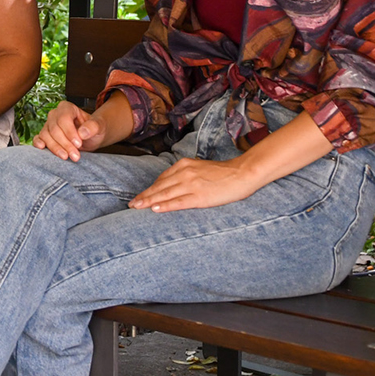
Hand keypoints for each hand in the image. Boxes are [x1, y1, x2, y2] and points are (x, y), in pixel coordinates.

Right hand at [33, 100, 108, 161]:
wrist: (90, 137)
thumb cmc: (94, 130)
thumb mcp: (99, 127)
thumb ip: (93, 127)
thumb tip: (82, 132)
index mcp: (67, 108)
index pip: (64, 118)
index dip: (70, 132)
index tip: (79, 144)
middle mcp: (55, 115)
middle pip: (55, 129)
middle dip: (65, 144)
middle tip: (76, 156)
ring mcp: (48, 125)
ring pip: (46, 135)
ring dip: (55, 148)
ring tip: (67, 157)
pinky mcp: (44, 136)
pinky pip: (38, 138)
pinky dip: (38, 143)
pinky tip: (42, 148)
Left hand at [129, 158, 253, 212]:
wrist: (242, 173)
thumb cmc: (223, 173)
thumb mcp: (199, 169)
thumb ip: (185, 175)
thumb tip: (172, 185)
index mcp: (184, 165)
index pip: (161, 179)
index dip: (149, 189)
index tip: (139, 196)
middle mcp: (185, 173)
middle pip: (159, 186)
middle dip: (144, 196)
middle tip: (131, 204)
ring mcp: (192, 184)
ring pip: (165, 194)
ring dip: (149, 201)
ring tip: (137, 207)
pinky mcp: (200, 196)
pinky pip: (179, 202)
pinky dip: (166, 206)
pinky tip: (155, 209)